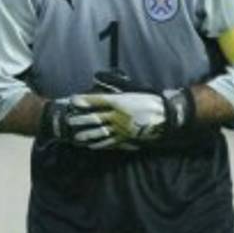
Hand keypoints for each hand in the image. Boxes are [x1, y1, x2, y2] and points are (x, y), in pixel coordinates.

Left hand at [67, 81, 194, 149]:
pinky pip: (109, 142)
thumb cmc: (150, 101)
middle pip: (95, 117)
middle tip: (69, 121)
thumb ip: (118, 91)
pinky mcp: (125, 138)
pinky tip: (91, 145)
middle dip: (80, 119)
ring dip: (87, 134)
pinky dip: (99, 144)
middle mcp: (117, 116)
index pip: (97, 100)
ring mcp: (120, 128)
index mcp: (119, 102)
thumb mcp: (133, 92)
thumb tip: (103, 87)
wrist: (164, 116)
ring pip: (100, 132)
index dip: (84, 101)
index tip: (73, 100)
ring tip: (75, 137)